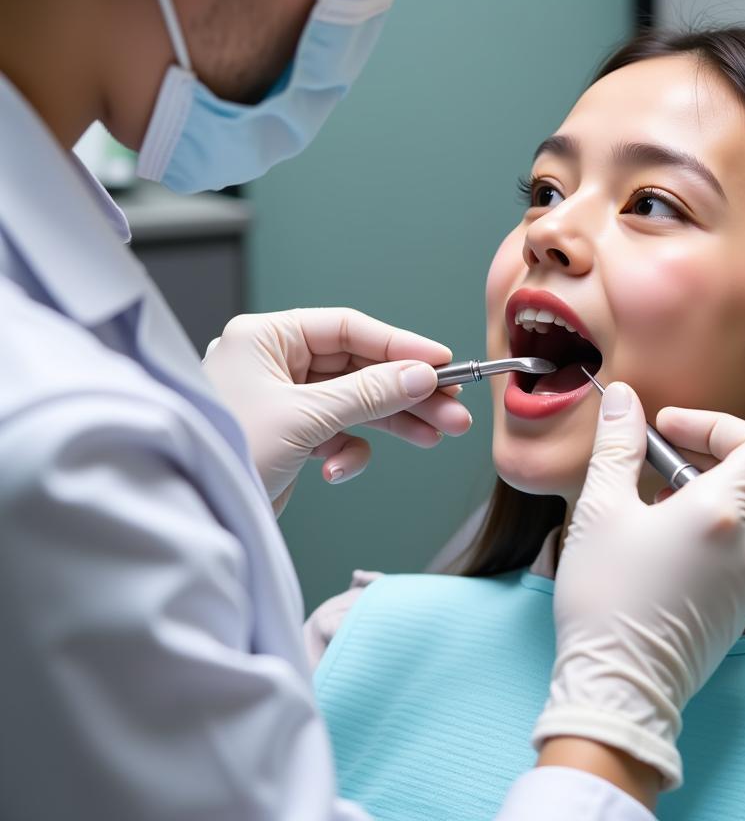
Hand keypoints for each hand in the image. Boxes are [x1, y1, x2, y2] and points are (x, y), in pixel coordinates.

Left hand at [202, 308, 470, 512]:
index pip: (347, 328)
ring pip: (354, 402)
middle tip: (452, 408)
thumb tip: (421, 375)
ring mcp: (282, 400)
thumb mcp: (305, 418)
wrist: (192, 515)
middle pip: (358, 368)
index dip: (399, 345)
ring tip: (438, 434)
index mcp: (266, 338)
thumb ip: (369, 393)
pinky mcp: (288, 436)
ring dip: (394, 421)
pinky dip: (348, 451)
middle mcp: (274, 363)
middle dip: (405, 392)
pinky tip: (342, 469)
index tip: (442, 361)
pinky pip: (336, 433)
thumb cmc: (227, 453)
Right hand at [534, 382, 744, 790]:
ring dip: (698, 499)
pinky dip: (704, 535)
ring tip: (644, 513)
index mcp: (724, 513)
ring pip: (738, 517)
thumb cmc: (606, 597)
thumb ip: (618, 445)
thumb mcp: (601, 508)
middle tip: (646, 467)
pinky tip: (657, 551)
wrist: (618, 688)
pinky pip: (734, 553)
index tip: (669, 430)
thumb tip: (625, 399)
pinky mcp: (741, 610)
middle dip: (698, 461)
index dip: (717, 426)